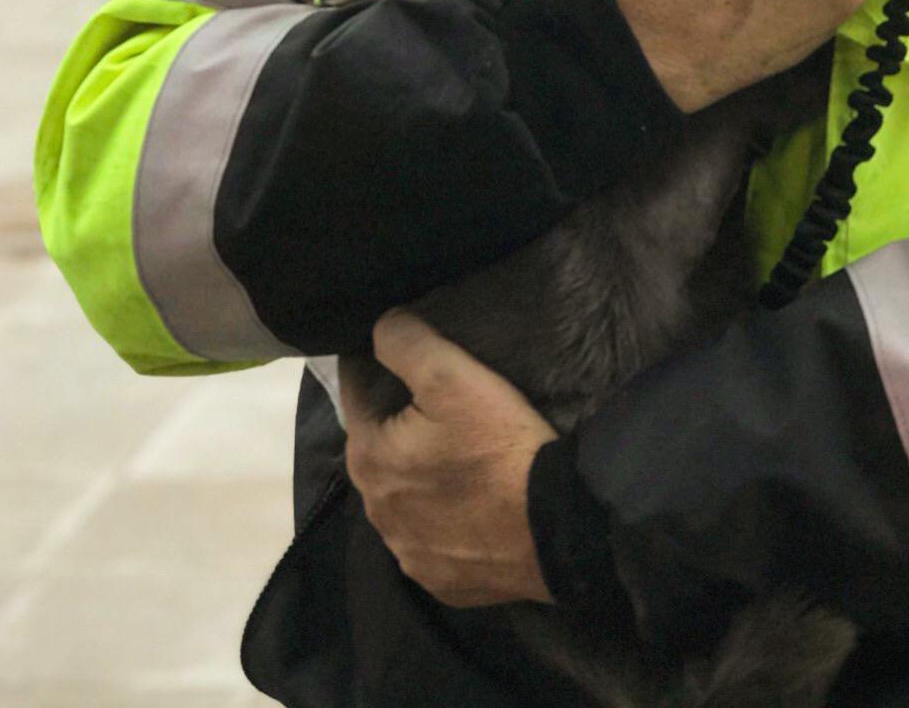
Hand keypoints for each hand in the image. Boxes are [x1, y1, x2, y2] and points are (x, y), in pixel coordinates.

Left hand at [343, 310, 557, 607]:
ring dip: (416, 476)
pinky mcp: (440, 581)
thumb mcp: (453, 375)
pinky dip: (441, 518)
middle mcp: (376, 512)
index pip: (355, 395)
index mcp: (369, 458)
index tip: (399, 352)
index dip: (374, 368)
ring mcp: (407, 553)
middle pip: (377, 449)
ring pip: (401, 498)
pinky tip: (469, 505)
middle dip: (395, 424)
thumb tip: (378, 327)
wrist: (554, 529)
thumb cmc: (498, 446)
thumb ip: (406, 342)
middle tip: (435, 402)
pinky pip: (429, 538)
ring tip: (455, 454)